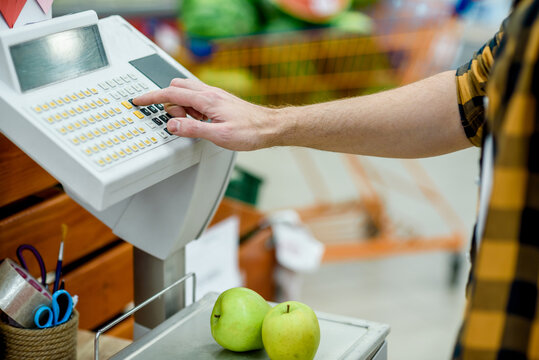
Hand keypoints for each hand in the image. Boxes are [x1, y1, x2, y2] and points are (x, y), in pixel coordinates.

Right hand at [133, 78, 278, 150]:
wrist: (269, 127)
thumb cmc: (250, 131)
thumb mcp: (219, 135)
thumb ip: (193, 129)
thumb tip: (171, 124)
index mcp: (207, 99)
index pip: (171, 92)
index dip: (152, 97)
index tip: (138, 100)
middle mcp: (210, 93)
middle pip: (176, 87)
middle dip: (167, 101)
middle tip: (173, 121)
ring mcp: (214, 96)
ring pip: (187, 92)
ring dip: (180, 106)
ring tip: (190, 125)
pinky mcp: (219, 101)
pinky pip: (197, 99)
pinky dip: (191, 108)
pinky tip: (199, 122)